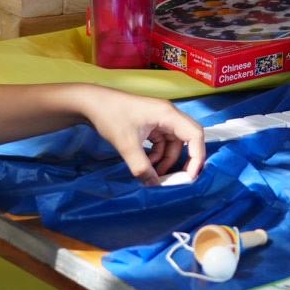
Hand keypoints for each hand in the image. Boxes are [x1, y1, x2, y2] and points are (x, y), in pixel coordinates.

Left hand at [82, 89, 206, 184]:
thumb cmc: (111, 117)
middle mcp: (168, 115)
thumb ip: (141, 167)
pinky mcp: (151, 124)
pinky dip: (157, 155)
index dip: (197, 156)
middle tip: (177, 179)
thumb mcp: (127, 145)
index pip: (195, 135)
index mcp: (168, 115)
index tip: (190, 176)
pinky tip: (146, 164)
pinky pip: (162, 143)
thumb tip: (154, 185)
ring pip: (173, 144)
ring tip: (154, 174)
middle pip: (187, 140)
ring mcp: (160, 119)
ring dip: (166, 160)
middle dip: (184, 160)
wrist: (92, 103)